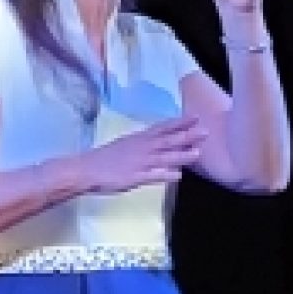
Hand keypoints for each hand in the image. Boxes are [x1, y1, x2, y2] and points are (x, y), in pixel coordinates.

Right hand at [75, 115, 206, 193]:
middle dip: (187, 135)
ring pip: (164, 157)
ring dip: (181, 154)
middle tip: (205, 130)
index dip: (180, 122)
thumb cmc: (105, 158)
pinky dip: (165, 174)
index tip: (196, 116)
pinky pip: (153, 176)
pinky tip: (178, 175)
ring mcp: (139, 162)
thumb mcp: (126, 144)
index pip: (163, 127)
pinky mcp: (135, 177)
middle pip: (168, 140)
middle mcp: (142, 147)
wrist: (86, 169)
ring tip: (198, 152)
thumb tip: (157, 142)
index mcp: (139, 138)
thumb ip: (142, 143)